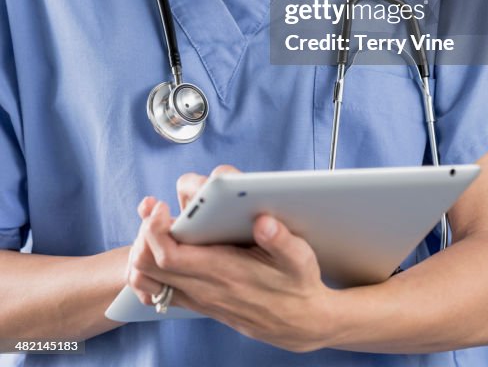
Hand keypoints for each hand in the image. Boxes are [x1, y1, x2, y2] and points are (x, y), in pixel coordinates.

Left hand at [127, 166, 337, 352]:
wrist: (300, 324)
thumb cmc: (298, 286)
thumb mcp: (300, 259)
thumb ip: (282, 240)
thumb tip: (264, 221)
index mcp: (224, 272)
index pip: (169, 255)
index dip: (155, 229)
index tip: (160, 207)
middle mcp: (205, 289)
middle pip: (147, 266)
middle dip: (145, 233)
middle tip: (157, 210)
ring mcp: (199, 298)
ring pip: (147, 281)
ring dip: (144, 251)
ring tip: (158, 226)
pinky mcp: (199, 303)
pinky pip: (158, 291)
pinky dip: (151, 270)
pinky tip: (164, 249)